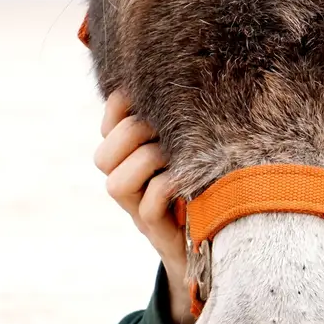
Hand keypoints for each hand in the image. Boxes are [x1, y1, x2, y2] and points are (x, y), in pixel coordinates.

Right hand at [94, 90, 194, 323]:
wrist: (219, 241)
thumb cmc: (208, 185)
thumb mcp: (193, 149)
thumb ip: (183, 123)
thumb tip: (189, 81)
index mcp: (131, 159)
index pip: (108, 127)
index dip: (119, 106)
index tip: (146, 93)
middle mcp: (128, 187)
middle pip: (104, 156)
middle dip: (132, 133)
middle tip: (165, 127)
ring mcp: (139, 211)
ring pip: (116, 183)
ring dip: (145, 160)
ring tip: (173, 154)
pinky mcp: (158, 233)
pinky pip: (147, 208)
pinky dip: (165, 187)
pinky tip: (186, 177)